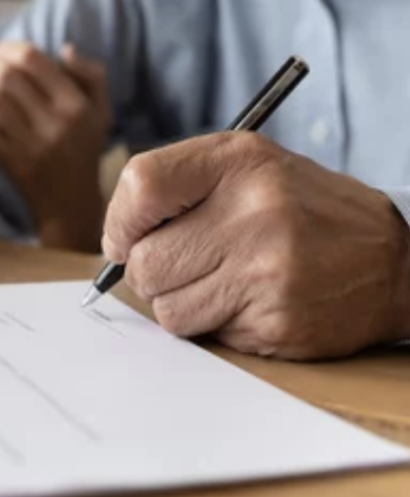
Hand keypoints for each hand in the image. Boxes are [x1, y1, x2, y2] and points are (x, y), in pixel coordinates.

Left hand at [0, 43, 110, 251]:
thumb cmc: (84, 150)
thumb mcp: (101, 112)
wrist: (72, 204)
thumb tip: (64, 48)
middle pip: (7, 76)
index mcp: (75, 104)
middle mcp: (55, 123)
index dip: (7, 48)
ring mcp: (31, 145)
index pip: (33, 59)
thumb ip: (91, 76)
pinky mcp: (12, 164)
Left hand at [102, 132, 409, 359]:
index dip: (120, 221)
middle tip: (182, 264)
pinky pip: (203, 335)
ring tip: (221, 281)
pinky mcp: (276, 322)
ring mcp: (267, 271)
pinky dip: (213, 324)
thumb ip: (176, 187)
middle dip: (149, 272)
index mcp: (240, 161)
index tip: (125, 239)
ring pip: (166, 308)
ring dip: (180, 302)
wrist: (394, 261)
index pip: (141, 185)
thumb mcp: (247, 167)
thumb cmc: (302, 210)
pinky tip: (248, 302)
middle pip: (144, 262)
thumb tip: (115, 242)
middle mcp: (255, 212)